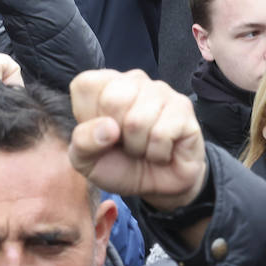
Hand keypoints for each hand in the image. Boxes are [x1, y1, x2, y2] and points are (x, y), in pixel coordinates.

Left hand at [69, 69, 205, 210]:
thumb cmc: (119, 165)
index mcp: (104, 84)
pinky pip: (161, 133)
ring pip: (138, 121)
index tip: (102, 132)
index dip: (88, 117)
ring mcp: (161, 91)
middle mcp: (134, 80)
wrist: (156, 185)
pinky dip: (157, 153)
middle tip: (125, 142)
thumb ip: (82, 142)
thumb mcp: (86, 161)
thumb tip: (108, 128)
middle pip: (113, 100)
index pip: (85, 85)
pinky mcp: (183, 108)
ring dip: (138, 147)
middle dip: (116, 135)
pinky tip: (161, 150)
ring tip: (144, 147)